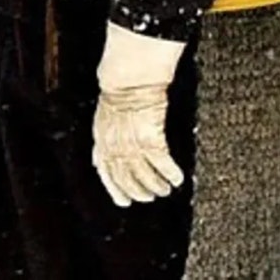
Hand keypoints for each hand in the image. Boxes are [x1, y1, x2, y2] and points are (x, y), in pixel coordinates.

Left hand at [92, 21, 185, 206]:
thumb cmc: (120, 90)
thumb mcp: (107, 115)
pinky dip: (170, 173)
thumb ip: (109, 133)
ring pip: (143, 174)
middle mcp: (113, 145)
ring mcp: (130, 144)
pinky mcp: (149, 139)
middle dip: (137, 191)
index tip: (123, 201)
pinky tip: (178, 178)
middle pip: (124, 177)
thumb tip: (112, 145)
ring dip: (156, 185)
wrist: (128, 78)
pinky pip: (161, 163)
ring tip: (165, 189)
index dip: (113, 187)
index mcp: (101, 137)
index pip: (104, 170)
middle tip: (150, 197)